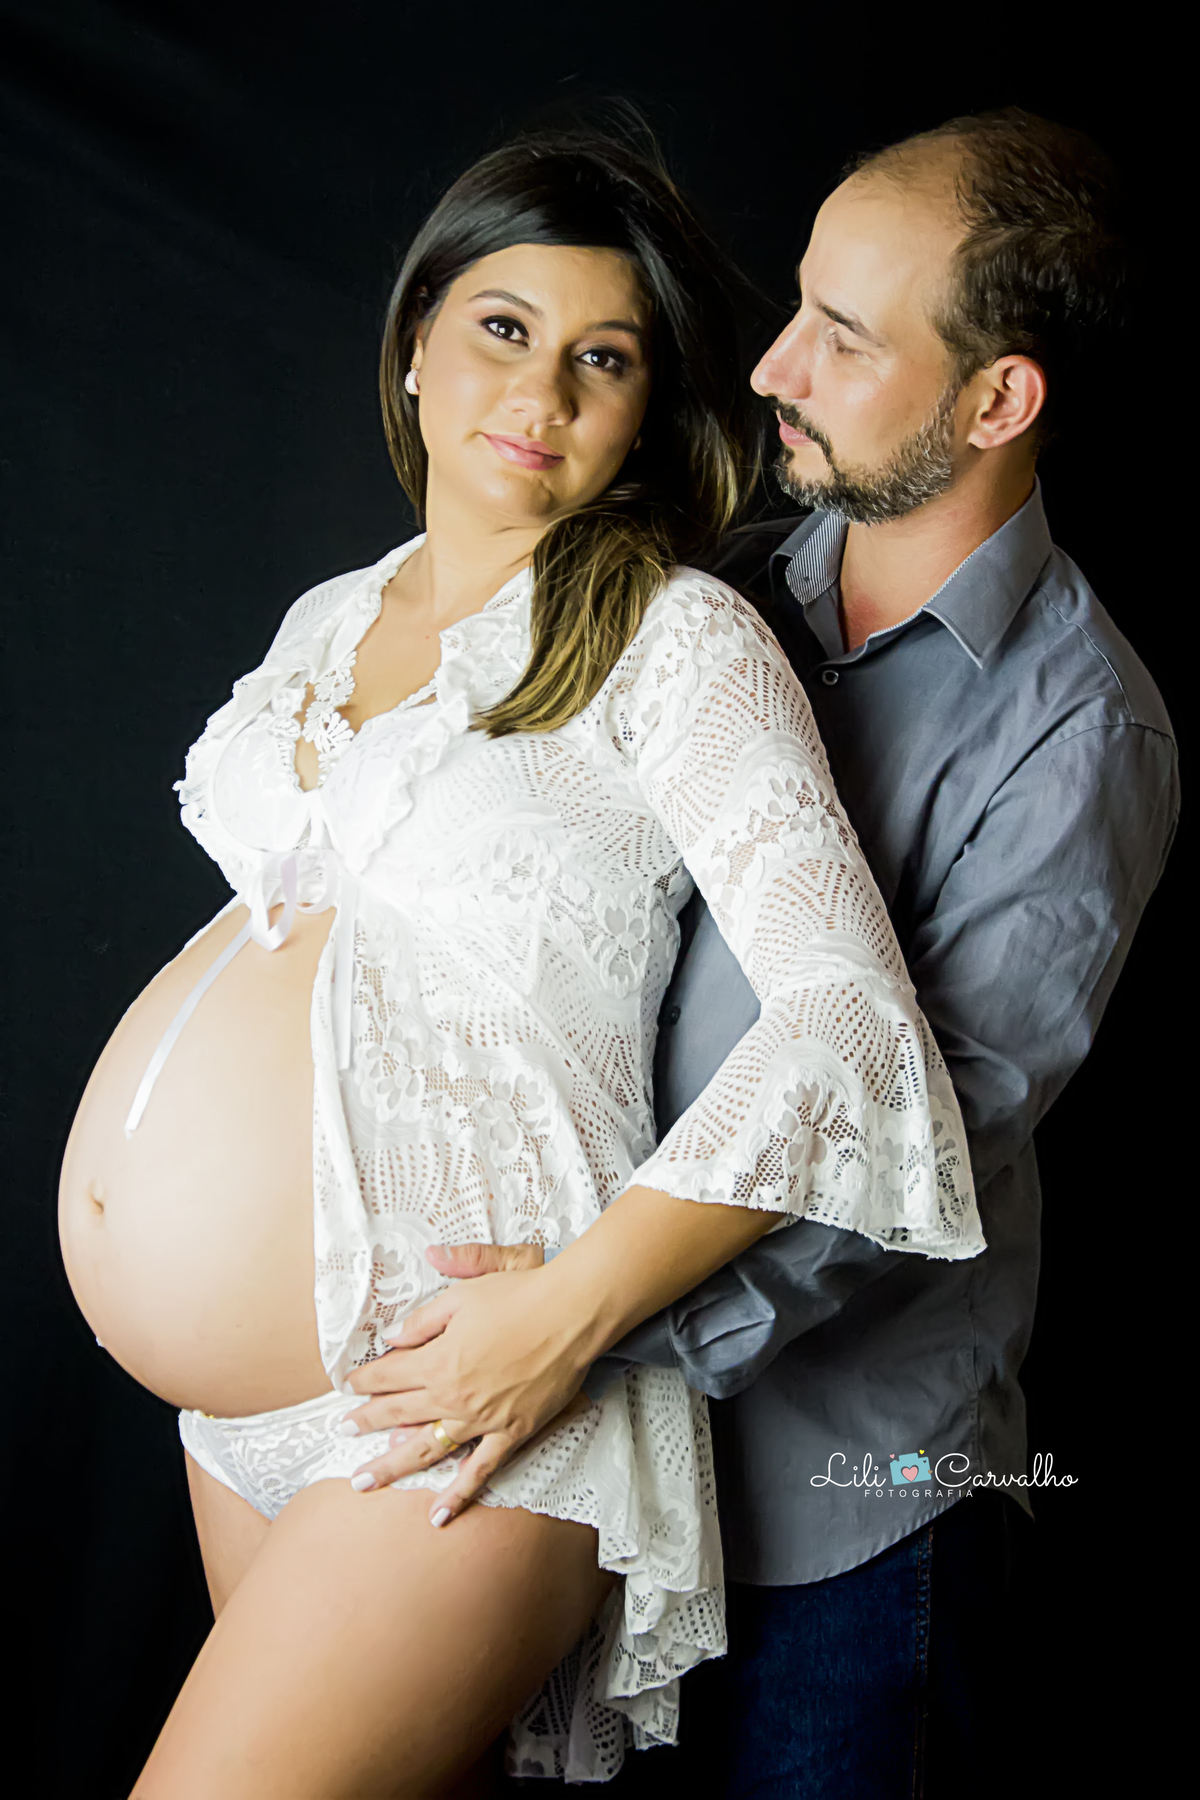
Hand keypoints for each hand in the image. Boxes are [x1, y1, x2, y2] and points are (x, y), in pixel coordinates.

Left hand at [343, 1243, 595, 1527]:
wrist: (571, 1314)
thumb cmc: (519, 1296)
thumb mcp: (462, 1294)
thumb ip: (423, 1320)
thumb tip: (393, 1337)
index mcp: (437, 1359)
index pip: (388, 1374)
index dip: (364, 1380)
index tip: (348, 1386)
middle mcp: (453, 1395)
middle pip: (397, 1413)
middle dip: (365, 1421)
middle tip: (342, 1432)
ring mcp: (481, 1420)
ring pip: (426, 1449)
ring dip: (390, 1466)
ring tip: (362, 1482)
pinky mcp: (511, 1432)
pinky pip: (480, 1470)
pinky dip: (459, 1494)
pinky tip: (438, 1515)